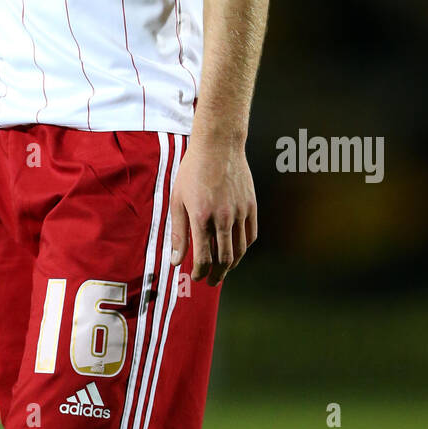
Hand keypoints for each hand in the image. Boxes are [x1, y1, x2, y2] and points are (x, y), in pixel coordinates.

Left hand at [169, 137, 257, 286]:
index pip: (203, 258)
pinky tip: (236, 251)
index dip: (200, 273)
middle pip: (223, 259)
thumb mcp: (178, 199)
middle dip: (216, 275)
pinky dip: (244, 248)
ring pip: (240, 250)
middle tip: (211, 282)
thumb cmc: (193, 170)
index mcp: (201, 217)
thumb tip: (176, 261)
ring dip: (231, 266)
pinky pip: (251, 235)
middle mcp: (223, 218)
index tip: (196, 277)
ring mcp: (240, 212)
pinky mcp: (251, 206)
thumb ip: (178, 232)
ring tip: (223, 271)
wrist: (218, 146)